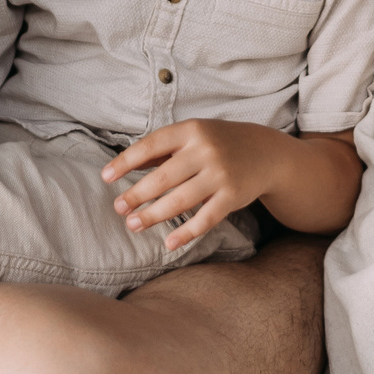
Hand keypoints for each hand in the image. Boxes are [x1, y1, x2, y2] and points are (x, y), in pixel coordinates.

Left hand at [102, 119, 288, 250]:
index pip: (151, 145)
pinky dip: (186, 233)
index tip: (106, 177)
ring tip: (133, 224)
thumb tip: (125, 166)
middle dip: (137, 195)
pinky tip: (169, 243)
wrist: (267, 153)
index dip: (126, 162)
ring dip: (153, 215)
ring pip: (180, 201)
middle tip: (119, 209)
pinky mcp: (233, 196)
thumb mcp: (193, 136)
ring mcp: (221, 174)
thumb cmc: (220, 143)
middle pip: (163, 177)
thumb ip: (162, 149)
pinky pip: (206, 218)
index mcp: (191, 130)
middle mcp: (206, 150)